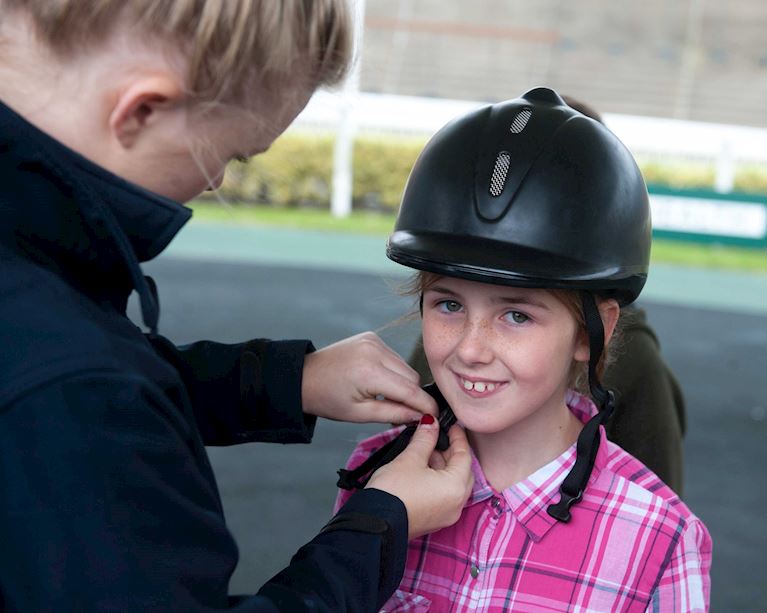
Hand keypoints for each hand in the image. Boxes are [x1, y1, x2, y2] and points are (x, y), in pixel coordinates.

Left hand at [302, 332, 437, 423]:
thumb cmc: (326, 398)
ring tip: (384, 397)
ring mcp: (374, 341)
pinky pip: (394, 357)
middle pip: (411, 377)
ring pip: (405, 366)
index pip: (410, 390)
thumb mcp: (359, 414)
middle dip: (411, 396)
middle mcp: (375, 351)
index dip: (425, 406)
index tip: (434, 418)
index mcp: (370, 372)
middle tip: (402, 414)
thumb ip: (393, 414)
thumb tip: (420, 418)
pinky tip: (378, 382)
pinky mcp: (372, 337)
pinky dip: (392, 371)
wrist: (303, 377)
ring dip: (402, 383)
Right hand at [366, 417, 473, 538]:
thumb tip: (431, 423)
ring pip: (453, 484)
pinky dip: (438, 481)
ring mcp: (446, 515)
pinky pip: (444, 496)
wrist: (375, 523)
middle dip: (451, 453)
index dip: (458, 437)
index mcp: (456, 487)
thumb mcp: (410, 458)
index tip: (451, 426)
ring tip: (424, 452)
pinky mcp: (434, 521)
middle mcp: (457, 504)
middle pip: (462, 471)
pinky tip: (422, 471)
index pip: (465, 456)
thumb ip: (425, 438)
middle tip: (438, 438)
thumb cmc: (393, 492)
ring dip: (443, 467)